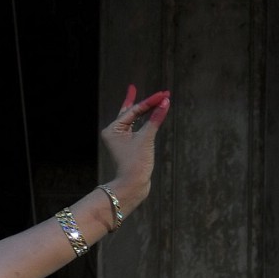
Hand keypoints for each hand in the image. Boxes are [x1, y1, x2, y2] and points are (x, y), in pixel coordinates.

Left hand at [101, 84, 170, 209]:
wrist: (133, 185)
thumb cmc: (136, 163)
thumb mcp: (146, 139)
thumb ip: (155, 119)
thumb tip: (165, 102)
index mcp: (112, 129)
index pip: (133, 111)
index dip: (150, 102)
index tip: (164, 94)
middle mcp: (114, 133)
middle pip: (131, 112)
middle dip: (145, 102)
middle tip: (157, 92)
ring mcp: (121, 140)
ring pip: (134, 119)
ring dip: (145, 110)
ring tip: (147, 97)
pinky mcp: (129, 146)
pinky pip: (137, 128)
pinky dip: (145, 120)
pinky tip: (147, 112)